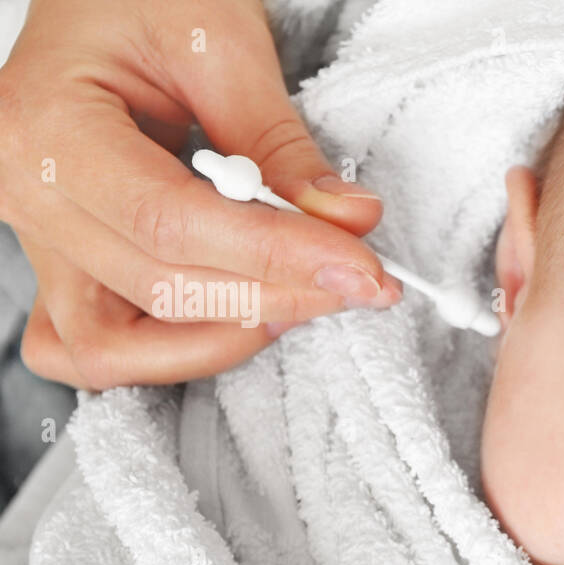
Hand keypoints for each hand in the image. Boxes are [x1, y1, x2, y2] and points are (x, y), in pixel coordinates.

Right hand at [0, 0, 402, 389]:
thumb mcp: (221, 43)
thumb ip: (282, 143)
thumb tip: (348, 221)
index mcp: (46, 124)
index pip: (172, 223)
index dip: (277, 257)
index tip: (359, 269)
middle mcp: (24, 191)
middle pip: (157, 288)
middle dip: (275, 296)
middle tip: (356, 280)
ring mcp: (35, 235)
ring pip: (114, 345)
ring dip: (221, 339)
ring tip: (301, 298)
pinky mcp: (63, 260)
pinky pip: (96, 346)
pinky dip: (168, 351)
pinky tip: (237, 317)